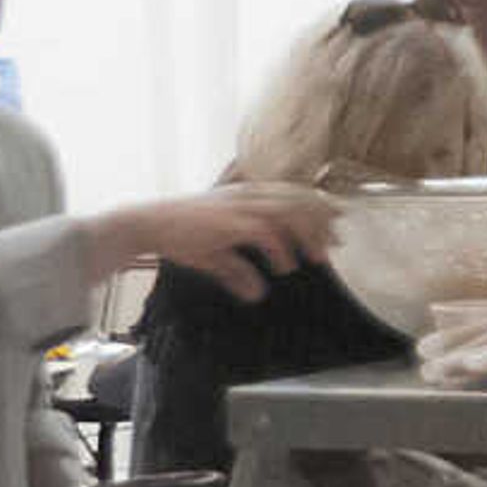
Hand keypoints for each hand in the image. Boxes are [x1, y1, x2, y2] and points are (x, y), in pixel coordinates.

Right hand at [95, 186, 339, 302]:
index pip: (291, 192)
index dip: (317, 204)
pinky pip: (266, 233)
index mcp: (245, 194)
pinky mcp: (230, 223)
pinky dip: (280, 250)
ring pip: (288, 213)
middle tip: (340, 240)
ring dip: (308, 234)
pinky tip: (286, 267)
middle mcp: (246, 194)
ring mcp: (239, 206)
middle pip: (297, 199)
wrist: (147, 225)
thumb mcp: (214, 255)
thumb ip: (237, 271)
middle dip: (322, 219)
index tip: (337, 221)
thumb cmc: (178, 236)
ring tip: (321, 257)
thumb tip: (256, 294)